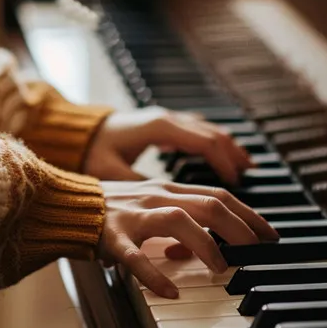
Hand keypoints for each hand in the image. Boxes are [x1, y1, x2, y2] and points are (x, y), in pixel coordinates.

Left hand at [85, 107, 252, 184]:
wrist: (74, 132)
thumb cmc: (91, 152)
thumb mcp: (112, 173)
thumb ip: (140, 187)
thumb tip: (165, 208)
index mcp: (159, 128)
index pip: (204, 143)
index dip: (224, 163)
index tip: (237, 183)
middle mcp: (167, 119)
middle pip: (213, 135)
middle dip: (235, 157)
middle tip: (252, 176)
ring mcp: (166, 119)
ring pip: (208, 130)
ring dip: (229, 148)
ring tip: (246, 168)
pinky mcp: (162, 124)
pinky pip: (197, 130)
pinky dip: (214, 143)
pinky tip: (220, 155)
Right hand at [97, 179, 279, 297]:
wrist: (67, 206)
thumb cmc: (111, 210)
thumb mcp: (148, 209)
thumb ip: (175, 222)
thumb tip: (199, 249)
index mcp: (168, 188)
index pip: (218, 195)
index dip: (249, 214)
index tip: (269, 235)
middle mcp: (156, 196)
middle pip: (209, 205)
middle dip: (240, 229)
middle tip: (257, 252)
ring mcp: (135, 215)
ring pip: (178, 221)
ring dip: (206, 245)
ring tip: (220, 269)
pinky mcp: (113, 237)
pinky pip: (136, 256)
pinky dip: (155, 275)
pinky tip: (170, 292)